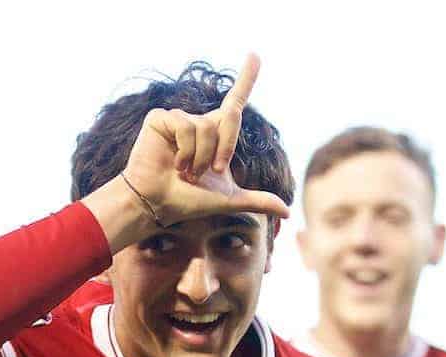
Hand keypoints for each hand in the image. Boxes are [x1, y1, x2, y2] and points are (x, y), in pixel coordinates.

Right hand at [120, 53, 289, 225]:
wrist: (158, 204)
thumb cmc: (188, 201)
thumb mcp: (228, 200)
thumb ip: (257, 201)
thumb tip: (287, 212)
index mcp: (215, 135)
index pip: (235, 103)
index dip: (247, 79)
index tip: (255, 55)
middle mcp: (199, 122)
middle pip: (230, 118)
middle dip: (225, 148)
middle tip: (211, 171)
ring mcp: (179, 118)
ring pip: (206, 127)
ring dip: (200, 157)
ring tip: (186, 171)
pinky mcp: (161, 118)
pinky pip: (186, 126)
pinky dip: (185, 150)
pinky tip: (174, 163)